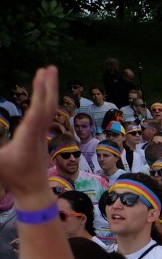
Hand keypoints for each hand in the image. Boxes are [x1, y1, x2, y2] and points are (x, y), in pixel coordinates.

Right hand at [0, 66, 55, 195]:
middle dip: (49, 86)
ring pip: (49, 109)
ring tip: (48, 73)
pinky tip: (44, 92)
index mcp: (28, 136)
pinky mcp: (41, 137)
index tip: (40, 75)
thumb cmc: (13, 177)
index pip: (37, 110)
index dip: (39, 92)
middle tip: (50, 67)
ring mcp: (42, 134)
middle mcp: (38, 132)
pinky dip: (45, 100)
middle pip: (48, 105)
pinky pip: (46, 114)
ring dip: (49, 90)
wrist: (33, 191)